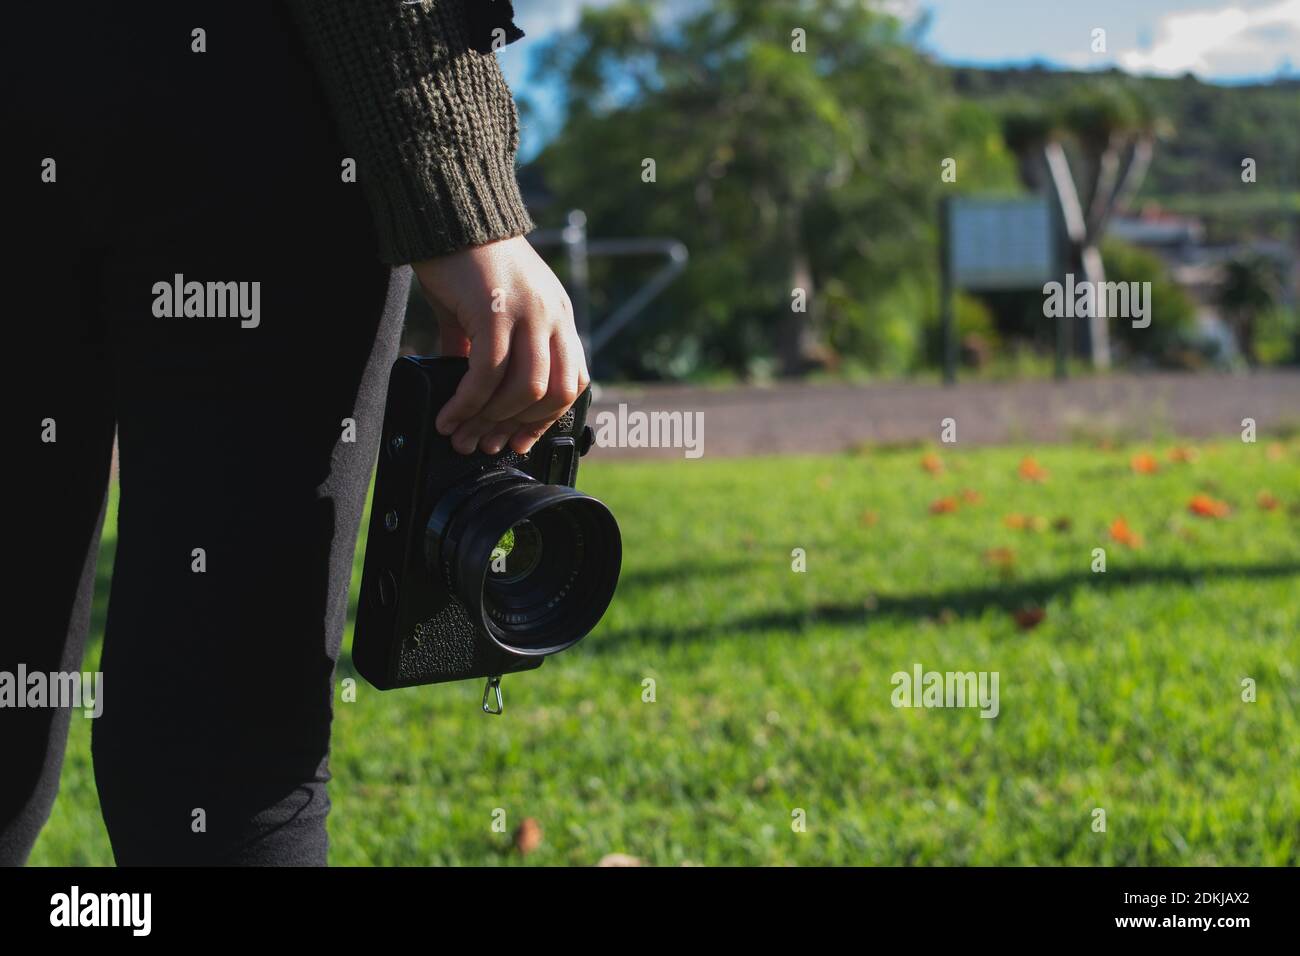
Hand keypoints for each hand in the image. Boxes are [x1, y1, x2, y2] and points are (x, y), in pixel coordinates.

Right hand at [411, 236, 589, 455]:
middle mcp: (552, 315)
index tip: (518, 440)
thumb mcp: (488, 309)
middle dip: (517, 427)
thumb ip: (483, 348)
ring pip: (525, 388)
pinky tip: (449, 416)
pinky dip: (467, 404)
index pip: (572, 381)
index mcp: (558, 316)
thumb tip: (467, 389)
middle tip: (485, 443)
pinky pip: (487, 374)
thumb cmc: (465, 259)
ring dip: (491, 419)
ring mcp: (528, 312)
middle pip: (554, 392)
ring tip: (461, 433)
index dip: (546, 418)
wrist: (449, 211)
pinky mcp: (496, 311)